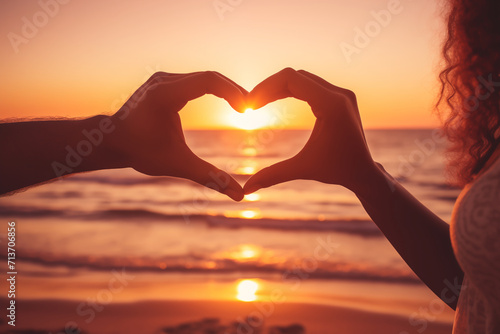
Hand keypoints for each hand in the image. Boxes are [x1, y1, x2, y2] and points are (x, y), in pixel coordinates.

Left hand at [111, 71, 246, 200]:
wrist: (111, 142)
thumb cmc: (140, 152)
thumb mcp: (178, 165)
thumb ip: (210, 177)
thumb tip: (240, 195)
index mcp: (166, 94)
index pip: (209, 81)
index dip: (233, 92)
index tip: (247, 110)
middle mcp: (164, 80)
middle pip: (210, 77)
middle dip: (234, 92)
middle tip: (252, 108)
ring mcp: (163, 79)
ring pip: (203, 78)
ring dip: (225, 90)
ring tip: (243, 106)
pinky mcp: (164, 83)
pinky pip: (195, 81)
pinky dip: (213, 90)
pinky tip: (226, 102)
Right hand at [244, 68, 377, 194]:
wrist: (364, 172)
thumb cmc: (337, 170)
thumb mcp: (302, 169)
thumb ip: (273, 175)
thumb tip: (246, 190)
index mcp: (332, 104)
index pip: (291, 78)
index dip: (265, 87)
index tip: (250, 104)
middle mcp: (339, 93)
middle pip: (295, 76)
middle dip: (269, 88)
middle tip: (250, 104)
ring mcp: (341, 93)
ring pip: (302, 79)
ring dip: (279, 88)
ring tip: (259, 102)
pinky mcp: (340, 97)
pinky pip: (310, 85)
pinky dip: (291, 90)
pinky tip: (275, 100)